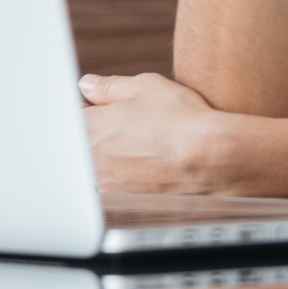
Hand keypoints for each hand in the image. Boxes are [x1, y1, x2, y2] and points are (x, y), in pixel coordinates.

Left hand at [81, 71, 230, 194]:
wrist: (215, 159)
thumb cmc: (184, 121)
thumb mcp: (147, 87)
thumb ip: (109, 87)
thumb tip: (89, 86)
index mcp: (90, 126)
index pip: (72, 119)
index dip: (90, 114)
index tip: (107, 113)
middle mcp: (92, 158)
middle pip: (83, 147)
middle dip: (102, 138)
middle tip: (134, 132)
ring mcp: (107, 184)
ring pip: (100, 170)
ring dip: (115, 162)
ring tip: (148, 152)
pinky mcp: (125, 203)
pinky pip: (118, 189)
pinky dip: (131, 181)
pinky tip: (155, 170)